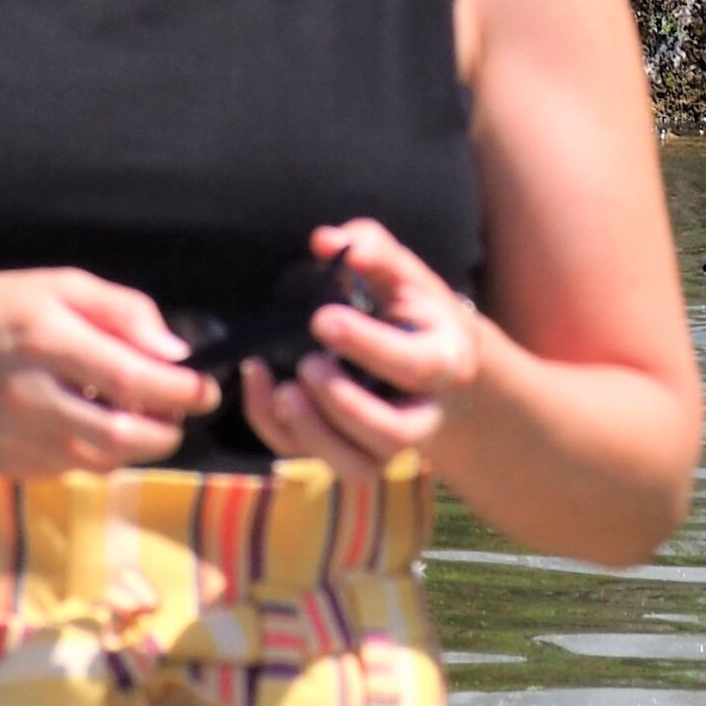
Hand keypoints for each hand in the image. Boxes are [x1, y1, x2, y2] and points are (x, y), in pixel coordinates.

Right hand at [0, 269, 216, 474]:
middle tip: (184, 413)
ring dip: (138, 446)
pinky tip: (97, 424)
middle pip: (120, 434)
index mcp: (45, 339)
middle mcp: (28, 395)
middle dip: (168, 430)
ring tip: (147, 418)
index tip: (206, 389)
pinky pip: (72, 469)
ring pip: (101, 461)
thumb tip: (176, 351)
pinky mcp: (7, 463)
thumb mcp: (60, 286)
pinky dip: (99, 454)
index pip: (129, 377)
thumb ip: (124, 312)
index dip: (180, 390)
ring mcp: (14, 437)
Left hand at [238, 216, 481, 472]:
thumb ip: (372, 250)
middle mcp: (424, 413)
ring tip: (283, 391)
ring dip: (313, 433)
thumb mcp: (405, 275)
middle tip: (308, 363)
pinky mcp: (350, 455)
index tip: (322, 318)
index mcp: (446, 361)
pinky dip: (276, 429)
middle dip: (343, 404)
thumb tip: (325, 241)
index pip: (416, 366)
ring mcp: (387, 445)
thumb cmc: (414, 312)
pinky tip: (260, 384)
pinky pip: (312, 459)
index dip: (369, 347)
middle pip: (393, 433)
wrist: (433, 361)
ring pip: (357, 465)